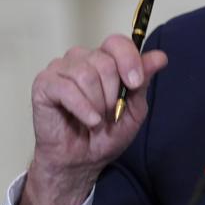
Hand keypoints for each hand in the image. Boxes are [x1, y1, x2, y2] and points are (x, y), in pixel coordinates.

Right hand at [17, 34, 167, 204]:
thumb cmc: (105, 135)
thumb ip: (143, 81)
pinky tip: (89, 121)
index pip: (117, 42)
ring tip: (96, 120)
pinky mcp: (44, 84)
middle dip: (112, 94)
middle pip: (104, 61)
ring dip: (96, 104)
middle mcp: (82, 58)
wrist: (81, 161)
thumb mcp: (134, 109)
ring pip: (85, 74)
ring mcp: (60, 69)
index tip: (135, 84)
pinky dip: (81, 108)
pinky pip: (65, 88)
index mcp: (104, 59)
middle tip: (108, 113)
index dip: (128, 60)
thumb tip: (160, 57)